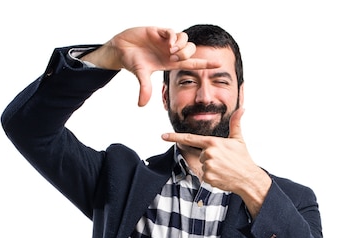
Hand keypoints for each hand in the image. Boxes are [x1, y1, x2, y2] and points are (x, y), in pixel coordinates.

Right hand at [82, 27, 218, 105]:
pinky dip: (173, 37)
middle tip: (174, 57)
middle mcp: (171, 52)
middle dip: (187, 54)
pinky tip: (167, 43)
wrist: (121, 49)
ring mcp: (166, 41)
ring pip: (185, 40)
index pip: (192, 64)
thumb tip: (141, 105)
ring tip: (170, 50)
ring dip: (181, 45)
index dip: (205, 64)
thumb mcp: (140, 76)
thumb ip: (144, 88)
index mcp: (170, 63)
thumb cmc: (132, 62)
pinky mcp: (159, 31)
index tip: (219, 64)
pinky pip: (173, 32)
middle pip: (191, 51)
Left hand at [162, 108, 271, 216]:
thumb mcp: (238, 139)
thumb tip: (242, 109)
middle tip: (223, 161)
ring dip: (211, 167)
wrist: (247, 178)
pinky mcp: (207, 177)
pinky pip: (204, 175)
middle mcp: (208, 153)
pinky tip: (221, 176)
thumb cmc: (243, 158)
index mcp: (212, 142)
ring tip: (223, 168)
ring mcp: (207, 166)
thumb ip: (235, 123)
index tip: (163, 135)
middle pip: (200, 154)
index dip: (174, 137)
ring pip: (202, 165)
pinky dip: (211, 176)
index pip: (189, 138)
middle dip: (209, 157)